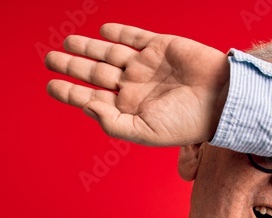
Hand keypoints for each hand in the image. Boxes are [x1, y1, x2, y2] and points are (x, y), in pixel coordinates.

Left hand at [44, 24, 229, 146]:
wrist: (221, 99)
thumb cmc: (187, 123)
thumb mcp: (145, 132)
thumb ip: (112, 122)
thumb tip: (85, 105)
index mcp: (129, 109)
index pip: (92, 97)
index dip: (70, 91)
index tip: (51, 85)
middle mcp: (135, 86)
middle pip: (95, 73)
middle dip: (72, 66)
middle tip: (50, 59)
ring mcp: (146, 65)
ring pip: (109, 54)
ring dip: (88, 48)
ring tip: (67, 43)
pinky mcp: (160, 46)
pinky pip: (134, 37)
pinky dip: (118, 33)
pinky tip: (102, 31)